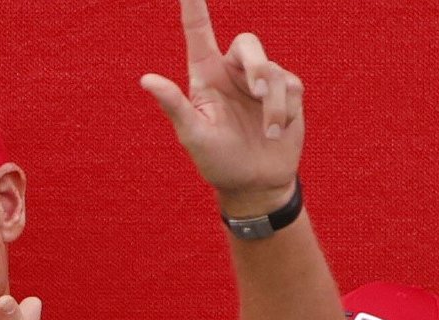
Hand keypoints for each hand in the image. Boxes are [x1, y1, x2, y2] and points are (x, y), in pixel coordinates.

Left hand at [139, 0, 303, 215]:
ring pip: (273, 69)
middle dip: (256, 66)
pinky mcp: (287, 92)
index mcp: (205, 77)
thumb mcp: (193, 136)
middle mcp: (232, 73)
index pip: (199, 33)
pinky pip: (293, 85)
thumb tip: (146, 79)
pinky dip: (286, 110)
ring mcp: (261, 82)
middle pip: (248, 42)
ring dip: (274, 102)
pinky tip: (277, 131)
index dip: (194, 7)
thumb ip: (174, 105)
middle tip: (259, 93)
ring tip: (268, 131)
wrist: (255, 183)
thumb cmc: (217, 161)